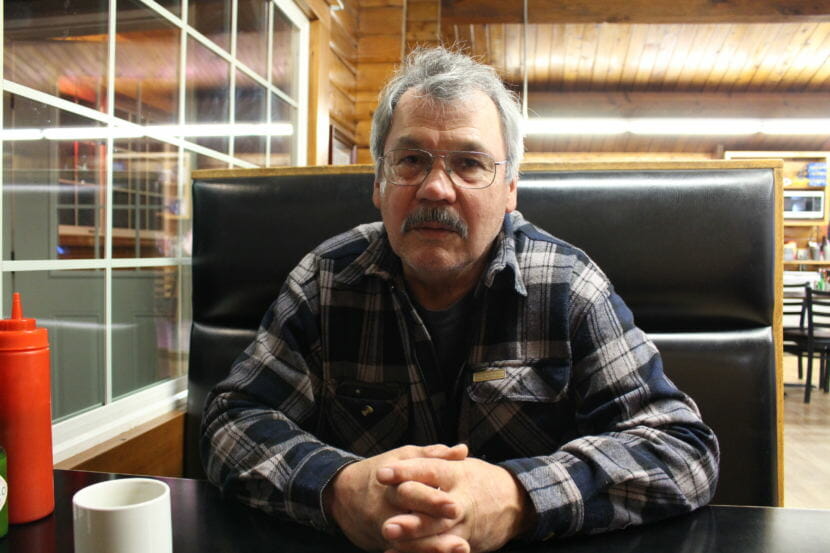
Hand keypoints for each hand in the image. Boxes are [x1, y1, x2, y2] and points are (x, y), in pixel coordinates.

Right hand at [324, 444, 468, 550]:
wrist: (342, 496)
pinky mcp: (384, 545)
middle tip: (461, 542)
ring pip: (407, 545)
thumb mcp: (403, 457)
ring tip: (461, 550)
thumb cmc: (381, 472)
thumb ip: (433, 455)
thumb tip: (463, 450)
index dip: (433, 501)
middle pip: (410, 523)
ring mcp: (384, 530)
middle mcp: (386, 510)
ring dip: (432, 550)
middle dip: (434, 535)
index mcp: (392, 485)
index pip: (412, 493)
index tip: (455, 506)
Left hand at [377, 457, 534, 552]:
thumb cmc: (479, 480)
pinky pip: (443, 551)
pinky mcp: (465, 544)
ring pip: (439, 535)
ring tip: (390, 540)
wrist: (516, 503)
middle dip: (412, 520)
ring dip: (414, 541)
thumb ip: (440, 458)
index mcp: (457, 475)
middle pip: (435, 511)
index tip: (382, 474)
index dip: (407, 472)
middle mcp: (460, 502)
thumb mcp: (462, 465)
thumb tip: (423, 451)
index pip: (431, 471)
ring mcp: (464, 526)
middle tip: (387, 525)